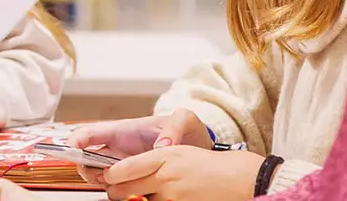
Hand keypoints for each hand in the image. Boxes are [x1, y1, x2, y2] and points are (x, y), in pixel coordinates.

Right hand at [67, 109, 213, 185]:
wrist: (199, 146)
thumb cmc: (187, 129)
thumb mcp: (185, 120)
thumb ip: (174, 128)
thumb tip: (162, 146)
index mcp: (122, 130)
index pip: (90, 133)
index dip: (75, 140)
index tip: (71, 149)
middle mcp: (117, 148)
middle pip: (86, 158)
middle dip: (84, 167)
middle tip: (100, 176)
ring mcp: (123, 164)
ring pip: (98, 174)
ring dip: (100, 181)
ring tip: (118, 185)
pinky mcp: (133, 178)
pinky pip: (117, 186)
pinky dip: (117, 191)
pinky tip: (130, 192)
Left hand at [103, 146, 262, 200]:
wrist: (239, 178)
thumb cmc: (206, 164)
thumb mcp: (177, 152)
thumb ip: (151, 160)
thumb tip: (121, 172)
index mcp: (163, 157)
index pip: (123, 169)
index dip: (109, 175)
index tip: (107, 176)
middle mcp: (166, 177)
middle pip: (123, 191)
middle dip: (115, 192)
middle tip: (116, 190)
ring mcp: (173, 197)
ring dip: (138, 200)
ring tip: (144, 194)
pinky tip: (161, 199)